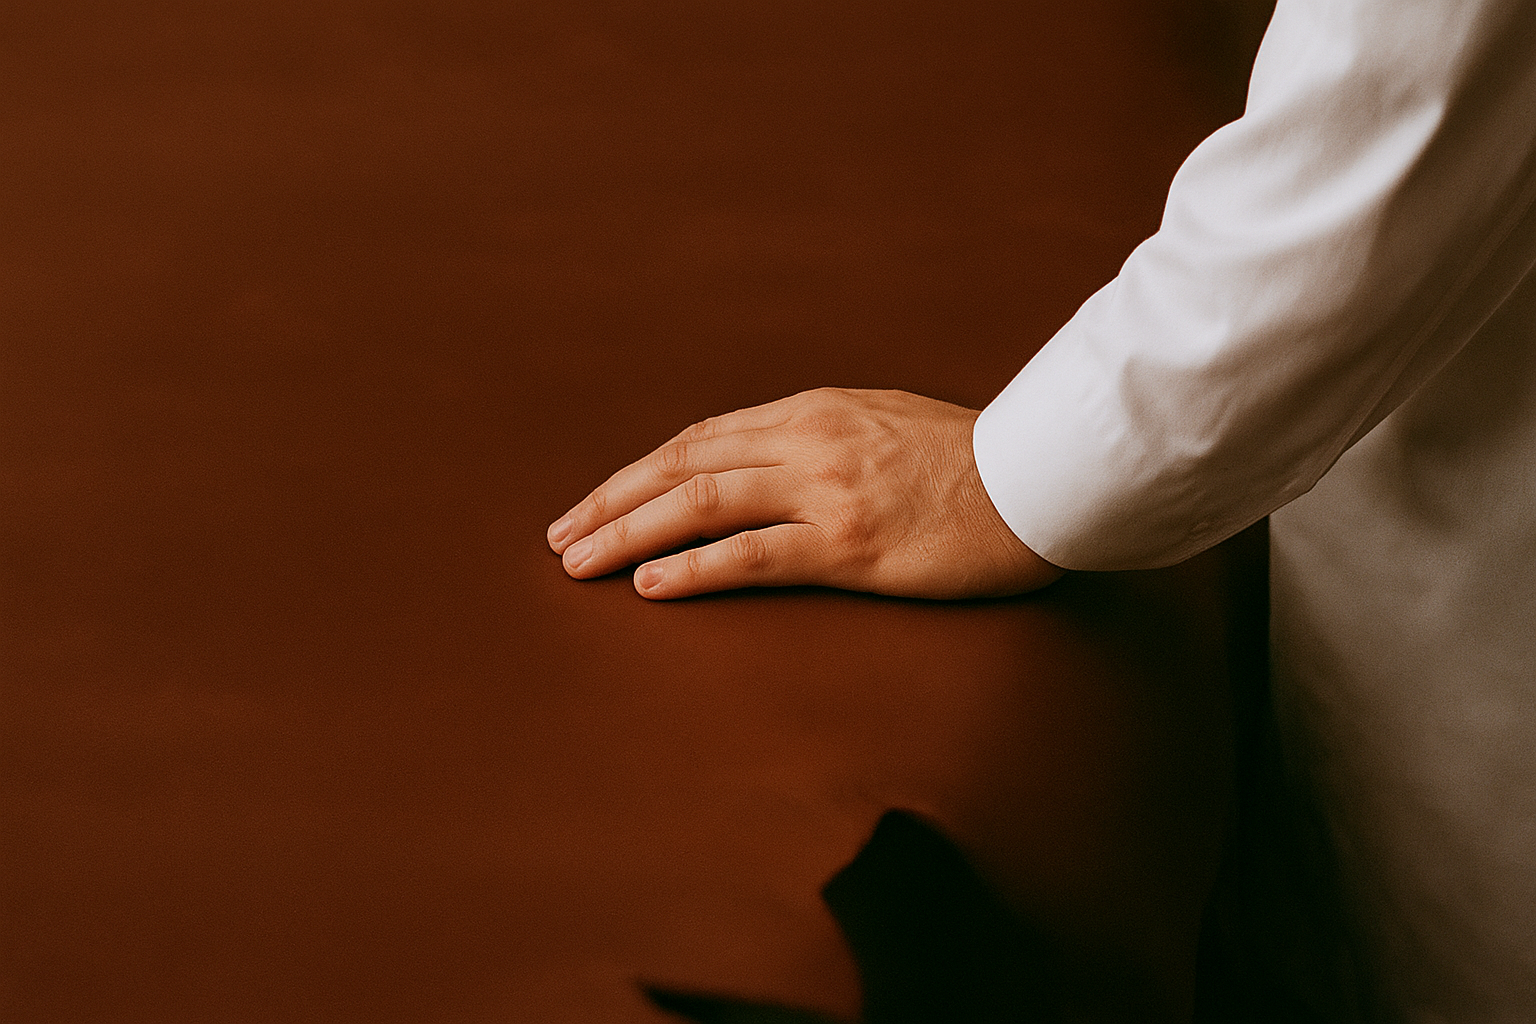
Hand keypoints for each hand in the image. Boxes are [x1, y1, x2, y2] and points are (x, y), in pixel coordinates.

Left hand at [546, 388, 1062, 599]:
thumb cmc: (974, 459)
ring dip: (628, 532)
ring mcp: (827, 489)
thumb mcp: (886, 422)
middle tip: (560, 536)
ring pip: (700, 504)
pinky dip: (693, 569)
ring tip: (578, 562)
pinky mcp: (851, 543)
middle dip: (611, 501)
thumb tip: (772, 459)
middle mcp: (808, 440)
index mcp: (814, 410)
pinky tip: (649, 585)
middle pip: (682, 466)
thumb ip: (825, 434)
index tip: (598, 500)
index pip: (701, 438)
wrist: (1046, 477)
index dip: (640, 471)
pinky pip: (752, 554)